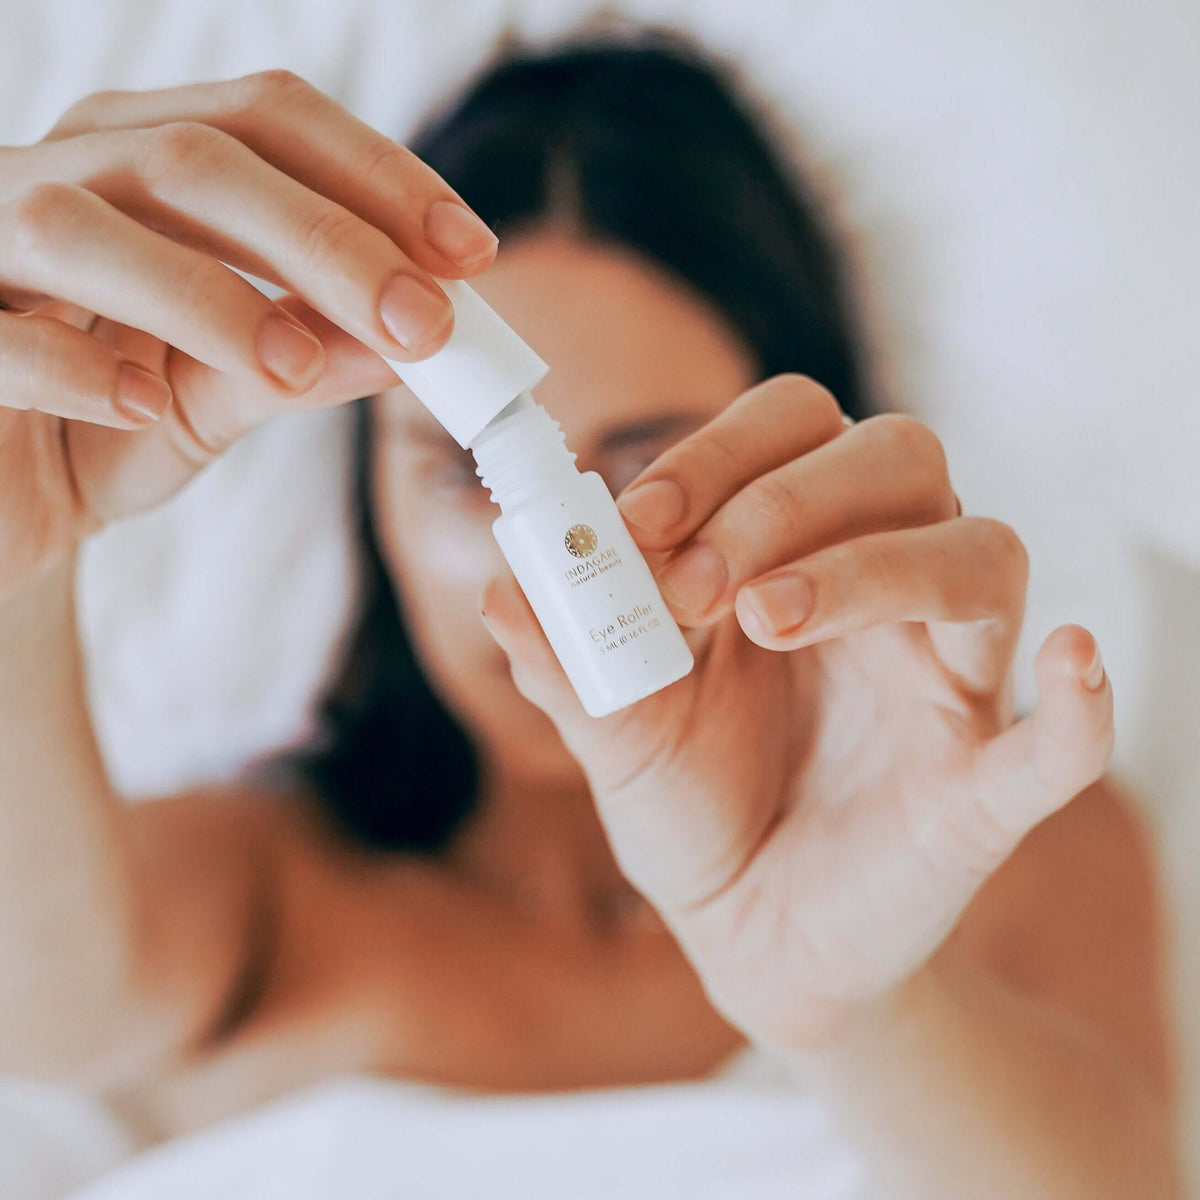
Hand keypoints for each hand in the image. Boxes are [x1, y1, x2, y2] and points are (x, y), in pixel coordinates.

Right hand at [0, 70, 497, 602]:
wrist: (6, 503)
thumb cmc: (112, 425)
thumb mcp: (227, 391)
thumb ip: (308, 355)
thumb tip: (413, 341)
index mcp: (142, 160)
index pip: (269, 121)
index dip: (377, 176)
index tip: (468, 254)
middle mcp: (60, 174)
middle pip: (197, 157)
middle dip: (326, 239)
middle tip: (420, 322)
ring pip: (82, 221)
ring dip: (208, 294)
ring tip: (297, 369)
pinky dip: (73, 366)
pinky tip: (145, 403)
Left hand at [479, 375, 1114, 1051]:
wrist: (744, 931)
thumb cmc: (691, 807)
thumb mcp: (614, 733)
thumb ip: (567, 663)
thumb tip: (503, 589)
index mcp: (790, 553)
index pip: (792, 432)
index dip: (719, 453)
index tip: (636, 518)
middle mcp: (881, 592)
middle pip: (897, 459)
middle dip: (788, 499)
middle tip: (699, 581)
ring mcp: (942, 683)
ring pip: (978, 557)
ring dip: (879, 566)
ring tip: (773, 618)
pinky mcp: (979, 791)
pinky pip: (1062, 742)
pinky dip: (1080, 706)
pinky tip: (1070, 665)